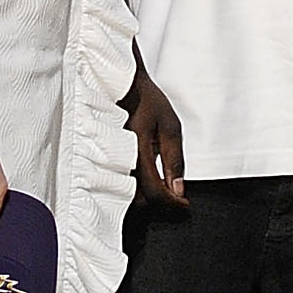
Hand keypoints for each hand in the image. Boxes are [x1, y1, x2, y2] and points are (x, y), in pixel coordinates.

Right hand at [123, 53, 185, 206]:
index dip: (172, 204)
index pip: (154, 191)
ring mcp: (111, 160)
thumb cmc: (147, 101)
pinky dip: (137, 190)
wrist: (123, 87)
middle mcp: (119, 158)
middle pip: (139, 200)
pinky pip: (120, 185)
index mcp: (137, 149)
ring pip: (127, 196)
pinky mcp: (108, 160)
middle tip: (177, 197)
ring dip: (148, 199)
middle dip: (160, 203)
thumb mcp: (170, 126)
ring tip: (165, 188)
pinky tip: (150, 182)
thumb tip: (178, 189)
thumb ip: (174, 160)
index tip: (184, 205)